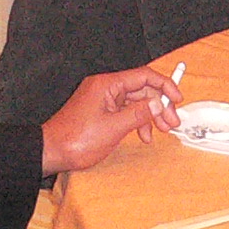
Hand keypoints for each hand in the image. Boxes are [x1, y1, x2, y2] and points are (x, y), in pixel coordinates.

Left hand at [40, 66, 181, 174]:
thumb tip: (159, 102)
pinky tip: (143, 135)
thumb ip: (139, 113)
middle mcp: (105, 88)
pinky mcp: (100, 112)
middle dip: (159, 105)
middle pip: (141, 90)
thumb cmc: (75, 139)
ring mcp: (102, 100)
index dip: (164, 85)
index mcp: (107, 84)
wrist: (51, 152)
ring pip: (135, 102)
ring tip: (161, 131)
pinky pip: (125, 111)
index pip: (143, 76)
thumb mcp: (114, 127)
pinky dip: (137, 122)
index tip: (177, 99)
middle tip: (172, 122)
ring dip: (150, 115)